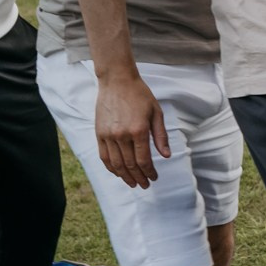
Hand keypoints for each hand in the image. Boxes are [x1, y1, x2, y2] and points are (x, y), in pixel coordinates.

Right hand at [94, 72, 168, 188]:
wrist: (117, 80)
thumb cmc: (139, 95)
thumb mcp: (156, 112)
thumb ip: (161, 136)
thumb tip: (166, 156)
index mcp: (138, 130)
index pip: (144, 160)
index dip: (150, 172)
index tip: (154, 177)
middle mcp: (122, 135)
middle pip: (130, 165)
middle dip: (139, 177)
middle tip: (145, 185)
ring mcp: (108, 135)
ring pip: (116, 164)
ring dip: (125, 177)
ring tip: (133, 183)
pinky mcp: (99, 133)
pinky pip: (104, 156)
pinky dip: (111, 168)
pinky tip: (118, 173)